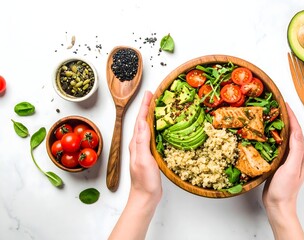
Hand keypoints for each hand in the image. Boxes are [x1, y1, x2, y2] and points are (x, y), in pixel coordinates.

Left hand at [109, 90, 161, 239]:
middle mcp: (138, 144)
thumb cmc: (144, 182)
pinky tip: (163, 127)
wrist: (145, 197)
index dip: (145, 106)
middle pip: (143, 121)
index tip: (150, 93)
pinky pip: (153, 136)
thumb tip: (143, 123)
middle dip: (148, 107)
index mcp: (136, 143)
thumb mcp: (143, 160)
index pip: (140, 120)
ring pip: (148, 127)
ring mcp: (144, 149)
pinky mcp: (150, 154)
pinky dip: (157, 127)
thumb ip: (142, 142)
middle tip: (156, 95)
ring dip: (152, 116)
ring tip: (159, 106)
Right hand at [262, 103, 303, 239]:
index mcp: (302, 153)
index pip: (297, 130)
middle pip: (292, 131)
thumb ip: (296, 150)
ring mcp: (288, 158)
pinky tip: (266, 134)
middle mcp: (297, 154)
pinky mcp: (280, 163)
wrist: (278, 206)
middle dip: (286, 117)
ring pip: (285, 137)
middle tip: (276, 105)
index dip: (292, 115)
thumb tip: (296, 131)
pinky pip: (278, 145)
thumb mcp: (291, 168)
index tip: (284, 103)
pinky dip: (273, 136)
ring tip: (270, 115)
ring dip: (280, 125)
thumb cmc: (285, 190)